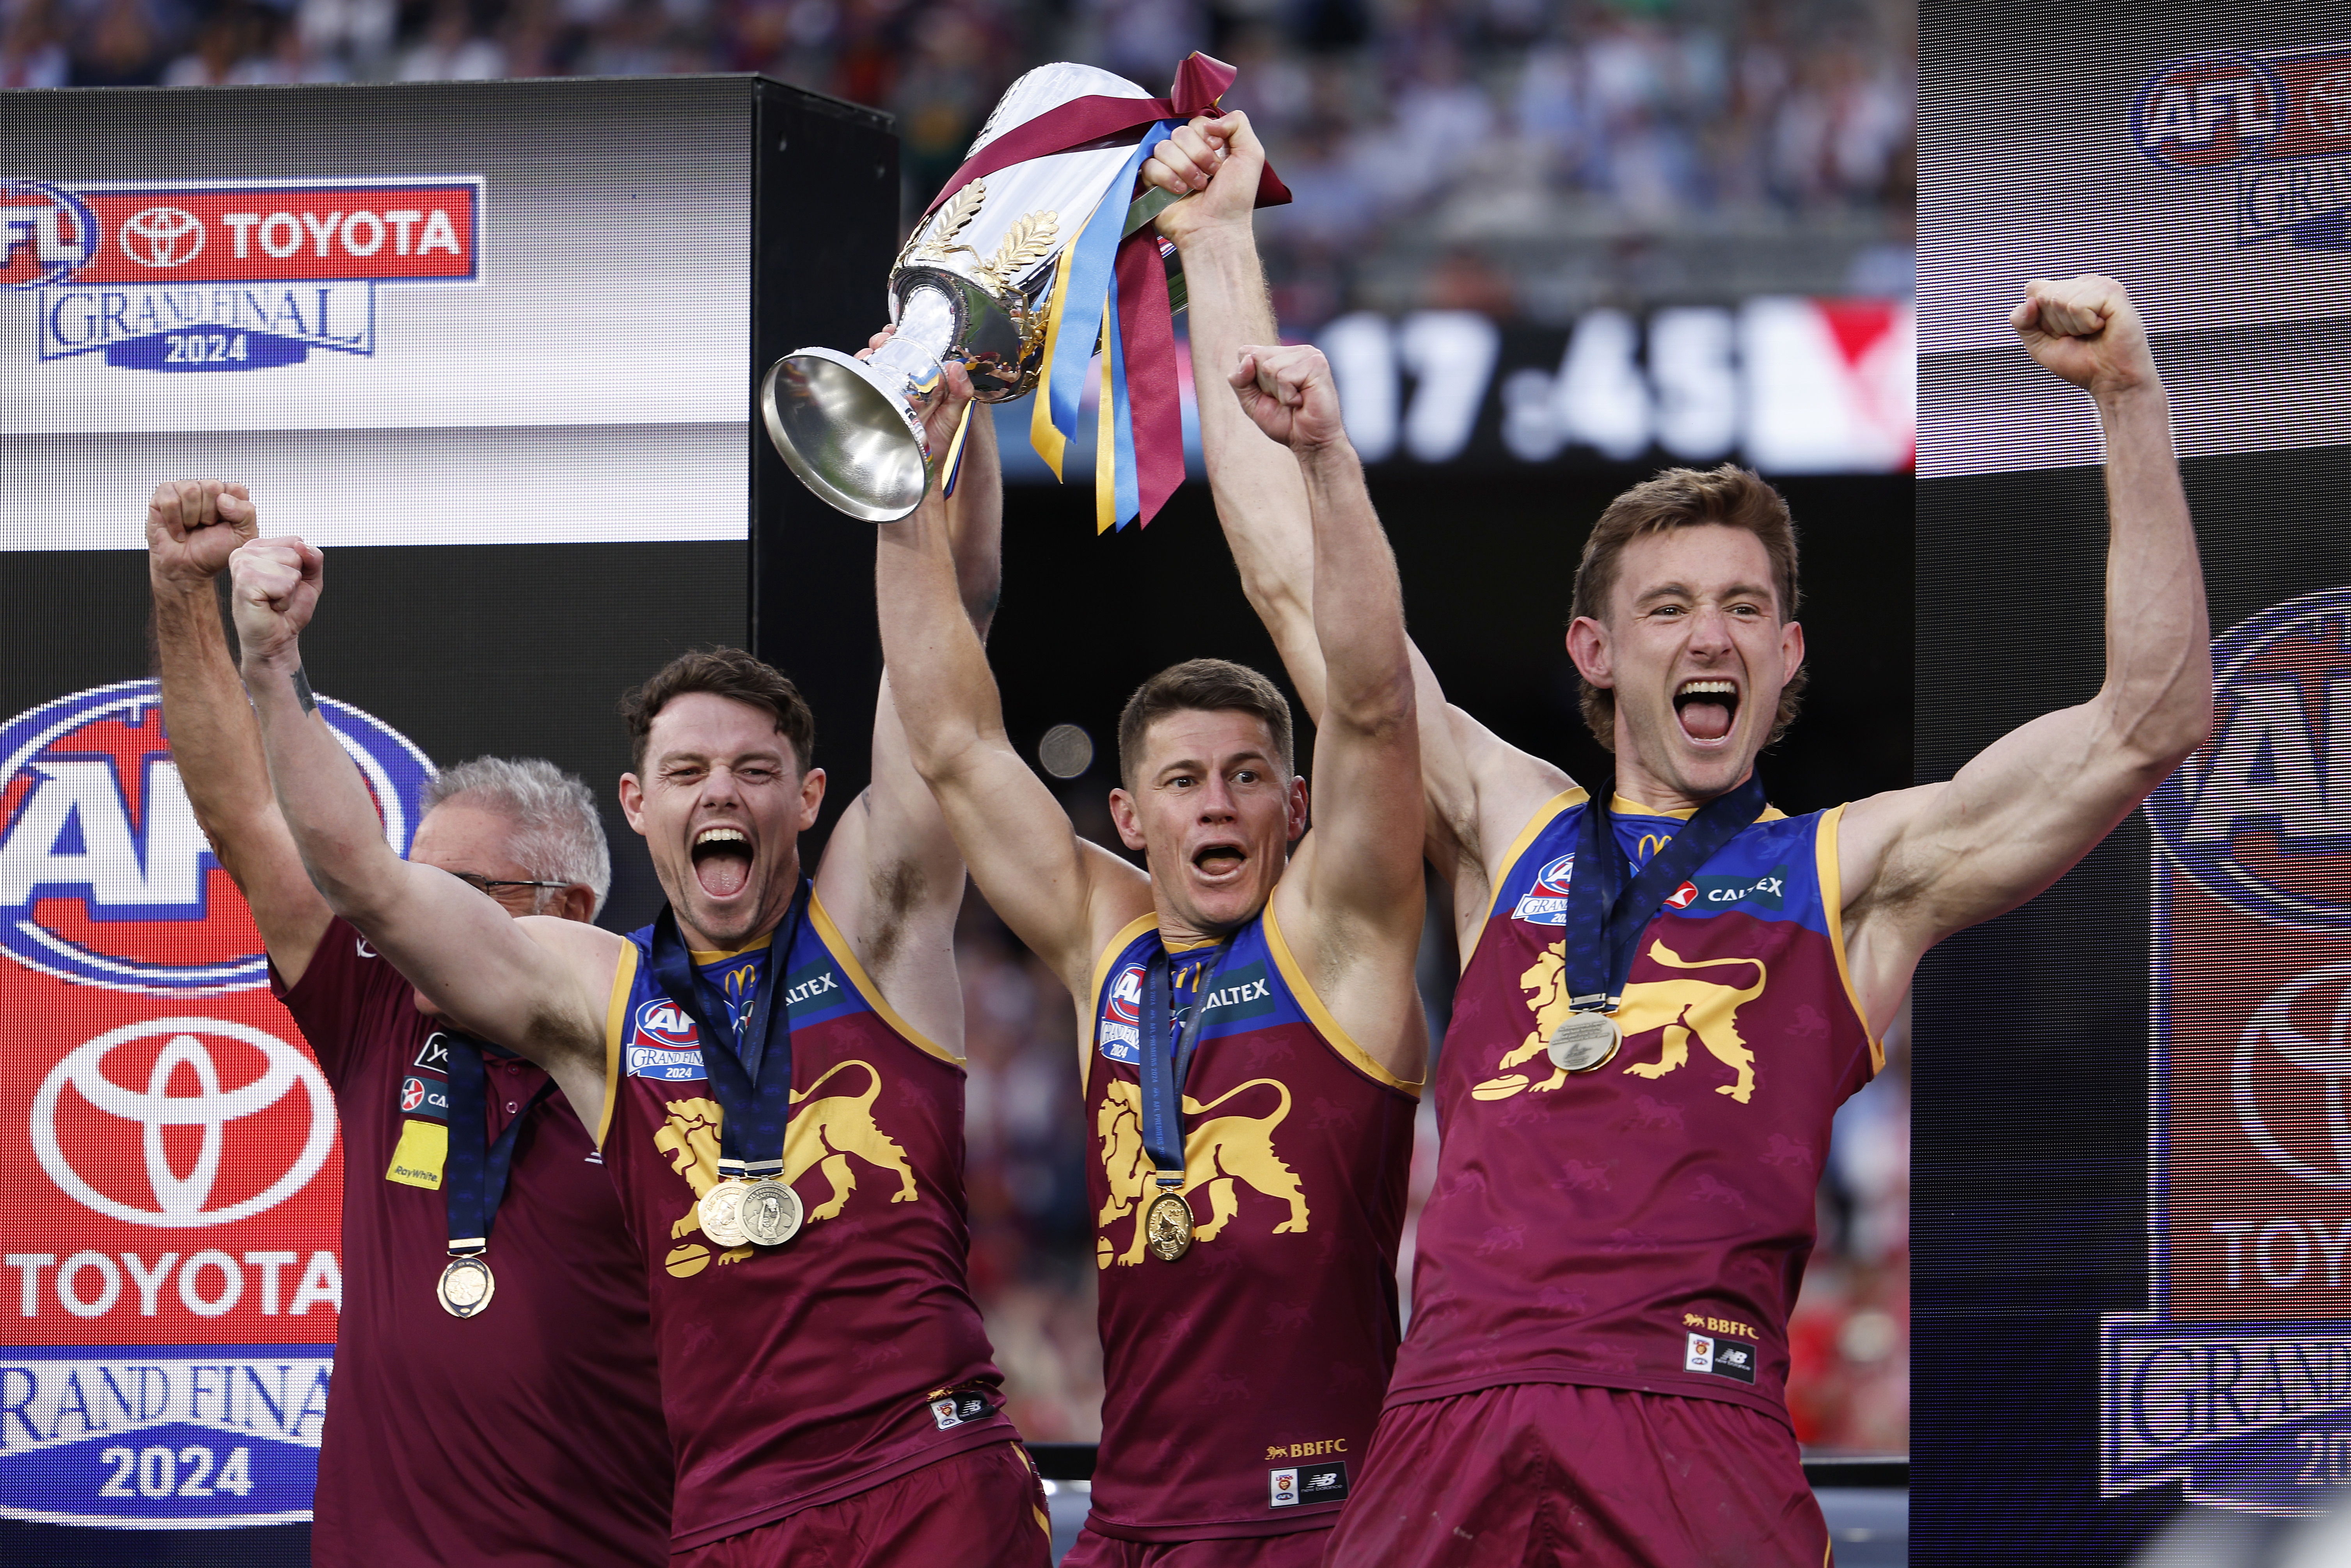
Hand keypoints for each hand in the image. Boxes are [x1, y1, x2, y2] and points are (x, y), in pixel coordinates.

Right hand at [147, 479, 256, 589]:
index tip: (226, 524)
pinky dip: (174, 520)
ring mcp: (184, 490)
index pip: (236, 488)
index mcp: (229, 497)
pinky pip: (169, 500)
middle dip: (210, 513)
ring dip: (191, 517)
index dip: (232, 509)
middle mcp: (207, 490)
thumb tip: (223, 498)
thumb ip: (246, 513)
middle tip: (206, 527)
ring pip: (190, 490)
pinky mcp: (162, 496)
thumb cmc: (214, 552)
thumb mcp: (242, 537)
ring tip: (191, 527)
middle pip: (212, 486)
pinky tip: (178, 530)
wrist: (188, 568)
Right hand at [229, 537, 323, 673]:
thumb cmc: (288, 610)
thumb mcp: (309, 578)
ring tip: (273, 601)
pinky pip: (285, 585)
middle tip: (278, 595)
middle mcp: (244, 552)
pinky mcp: (245, 582)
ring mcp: (242, 565)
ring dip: (289, 591)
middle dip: (295, 579)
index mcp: (257, 547)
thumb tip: (302, 546)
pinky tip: (269, 607)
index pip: (296, 541)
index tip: (283, 583)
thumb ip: (313, 557)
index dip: (301, 567)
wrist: (275, 640)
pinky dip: (284, 601)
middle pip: (295, 553)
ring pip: (292, 569)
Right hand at [861, 325, 974, 458]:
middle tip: (883, 338)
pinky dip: (861, 368)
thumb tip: (957, 367)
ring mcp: (889, 392)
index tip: (901, 327)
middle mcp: (906, 383)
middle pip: (892, 352)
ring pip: (876, 363)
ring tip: (872, 349)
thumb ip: (960, 394)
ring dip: (872, 351)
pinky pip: (865, 381)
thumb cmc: (937, 443)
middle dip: (885, 340)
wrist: (920, 468)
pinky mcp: (875, 402)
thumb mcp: (954, 416)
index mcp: (927, 381)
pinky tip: (863, 363)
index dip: (908, 336)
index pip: (916, 350)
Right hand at [1144, 111, 1262, 246]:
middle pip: (1179, 132)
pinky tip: (1179, 192)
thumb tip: (1210, 120)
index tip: (1218, 151)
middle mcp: (1187, 152)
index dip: (1206, 135)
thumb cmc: (1235, 198)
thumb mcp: (1251, 154)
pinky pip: (1150, 165)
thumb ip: (1238, 124)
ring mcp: (1168, 166)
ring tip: (1197, 187)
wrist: (1218, 229)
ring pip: (1163, 147)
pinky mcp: (1152, 182)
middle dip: (1198, 154)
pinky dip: (1167, 178)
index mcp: (1208, 143)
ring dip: (1185, 168)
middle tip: (1210, 175)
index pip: (1196, 121)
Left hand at [1231, 342, 1347, 453]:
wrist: (1311, 443)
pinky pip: (1284, 377)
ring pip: (1270, 367)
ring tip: (1295, 400)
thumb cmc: (1285, 422)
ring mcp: (1309, 354)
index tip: (1270, 395)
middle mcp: (1295, 350)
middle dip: (1265, 387)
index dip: (1250, 380)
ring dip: (1278, 393)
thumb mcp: (1251, 401)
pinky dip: (1288, 397)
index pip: (1246, 352)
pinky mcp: (1317, 364)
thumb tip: (1247, 360)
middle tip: (1285, 400)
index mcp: (1281, 353)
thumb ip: (1240, 380)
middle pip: (1256, 358)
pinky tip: (1302, 401)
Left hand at [2011, 275, 2160, 400]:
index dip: (2039, 319)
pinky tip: (2102, 327)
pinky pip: (2078, 305)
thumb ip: (2022, 322)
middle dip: (2055, 325)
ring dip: (2072, 326)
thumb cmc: (2079, 362)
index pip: (2033, 289)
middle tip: (2079, 335)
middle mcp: (2082, 283)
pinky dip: (2086, 325)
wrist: (2109, 379)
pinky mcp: (2113, 292)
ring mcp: (2099, 285)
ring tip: (2091, 332)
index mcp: (2066, 290)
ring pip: (2059, 300)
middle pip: (2043, 296)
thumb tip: (2029, 301)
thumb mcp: (2038, 344)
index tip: (2059, 333)